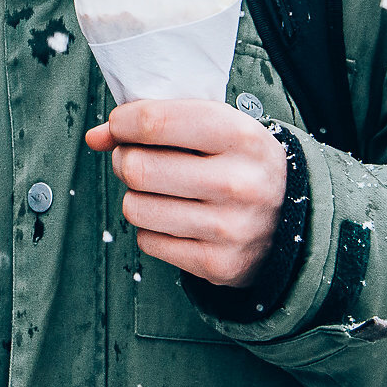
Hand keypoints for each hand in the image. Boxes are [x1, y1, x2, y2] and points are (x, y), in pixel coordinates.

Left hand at [85, 99, 287, 288]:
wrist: (290, 218)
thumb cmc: (236, 161)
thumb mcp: (212, 126)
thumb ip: (152, 122)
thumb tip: (96, 137)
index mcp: (240, 135)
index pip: (152, 123)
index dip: (122, 123)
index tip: (120, 125)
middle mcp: (239, 182)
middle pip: (136, 168)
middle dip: (124, 160)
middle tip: (137, 160)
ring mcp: (230, 228)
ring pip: (135, 208)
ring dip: (136, 197)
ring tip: (159, 191)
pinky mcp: (218, 264)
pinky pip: (147, 241)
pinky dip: (151, 229)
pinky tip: (175, 218)